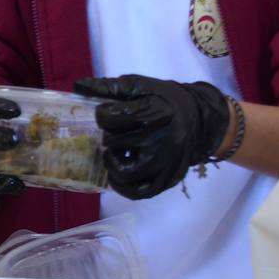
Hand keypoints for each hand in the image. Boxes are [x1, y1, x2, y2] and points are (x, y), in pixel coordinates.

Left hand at [74, 74, 230, 198]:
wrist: (200, 119)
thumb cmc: (165, 100)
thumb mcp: (141, 86)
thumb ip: (110, 87)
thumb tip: (78, 86)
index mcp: (154, 113)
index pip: (112, 118)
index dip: (102, 114)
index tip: (106, 112)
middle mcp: (161, 140)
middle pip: (116, 143)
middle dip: (109, 136)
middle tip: (113, 132)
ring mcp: (165, 163)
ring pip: (125, 173)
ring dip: (111, 163)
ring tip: (113, 153)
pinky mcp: (168, 179)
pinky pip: (139, 192)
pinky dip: (123, 187)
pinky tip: (117, 175)